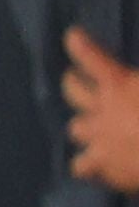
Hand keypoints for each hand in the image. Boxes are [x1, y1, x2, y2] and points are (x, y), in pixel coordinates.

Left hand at [70, 27, 138, 197]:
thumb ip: (137, 80)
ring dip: (84, 127)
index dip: (79, 44)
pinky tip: (101, 166)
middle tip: (77, 80)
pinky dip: (92, 166)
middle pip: (72, 90)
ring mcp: (99, 141)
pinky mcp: (103, 170)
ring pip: (75, 130)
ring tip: (91, 128)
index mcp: (119, 84)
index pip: (90, 56)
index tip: (73, 36)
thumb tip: (135, 77)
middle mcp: (102, 110)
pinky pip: (83, 168)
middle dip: (73, 83)